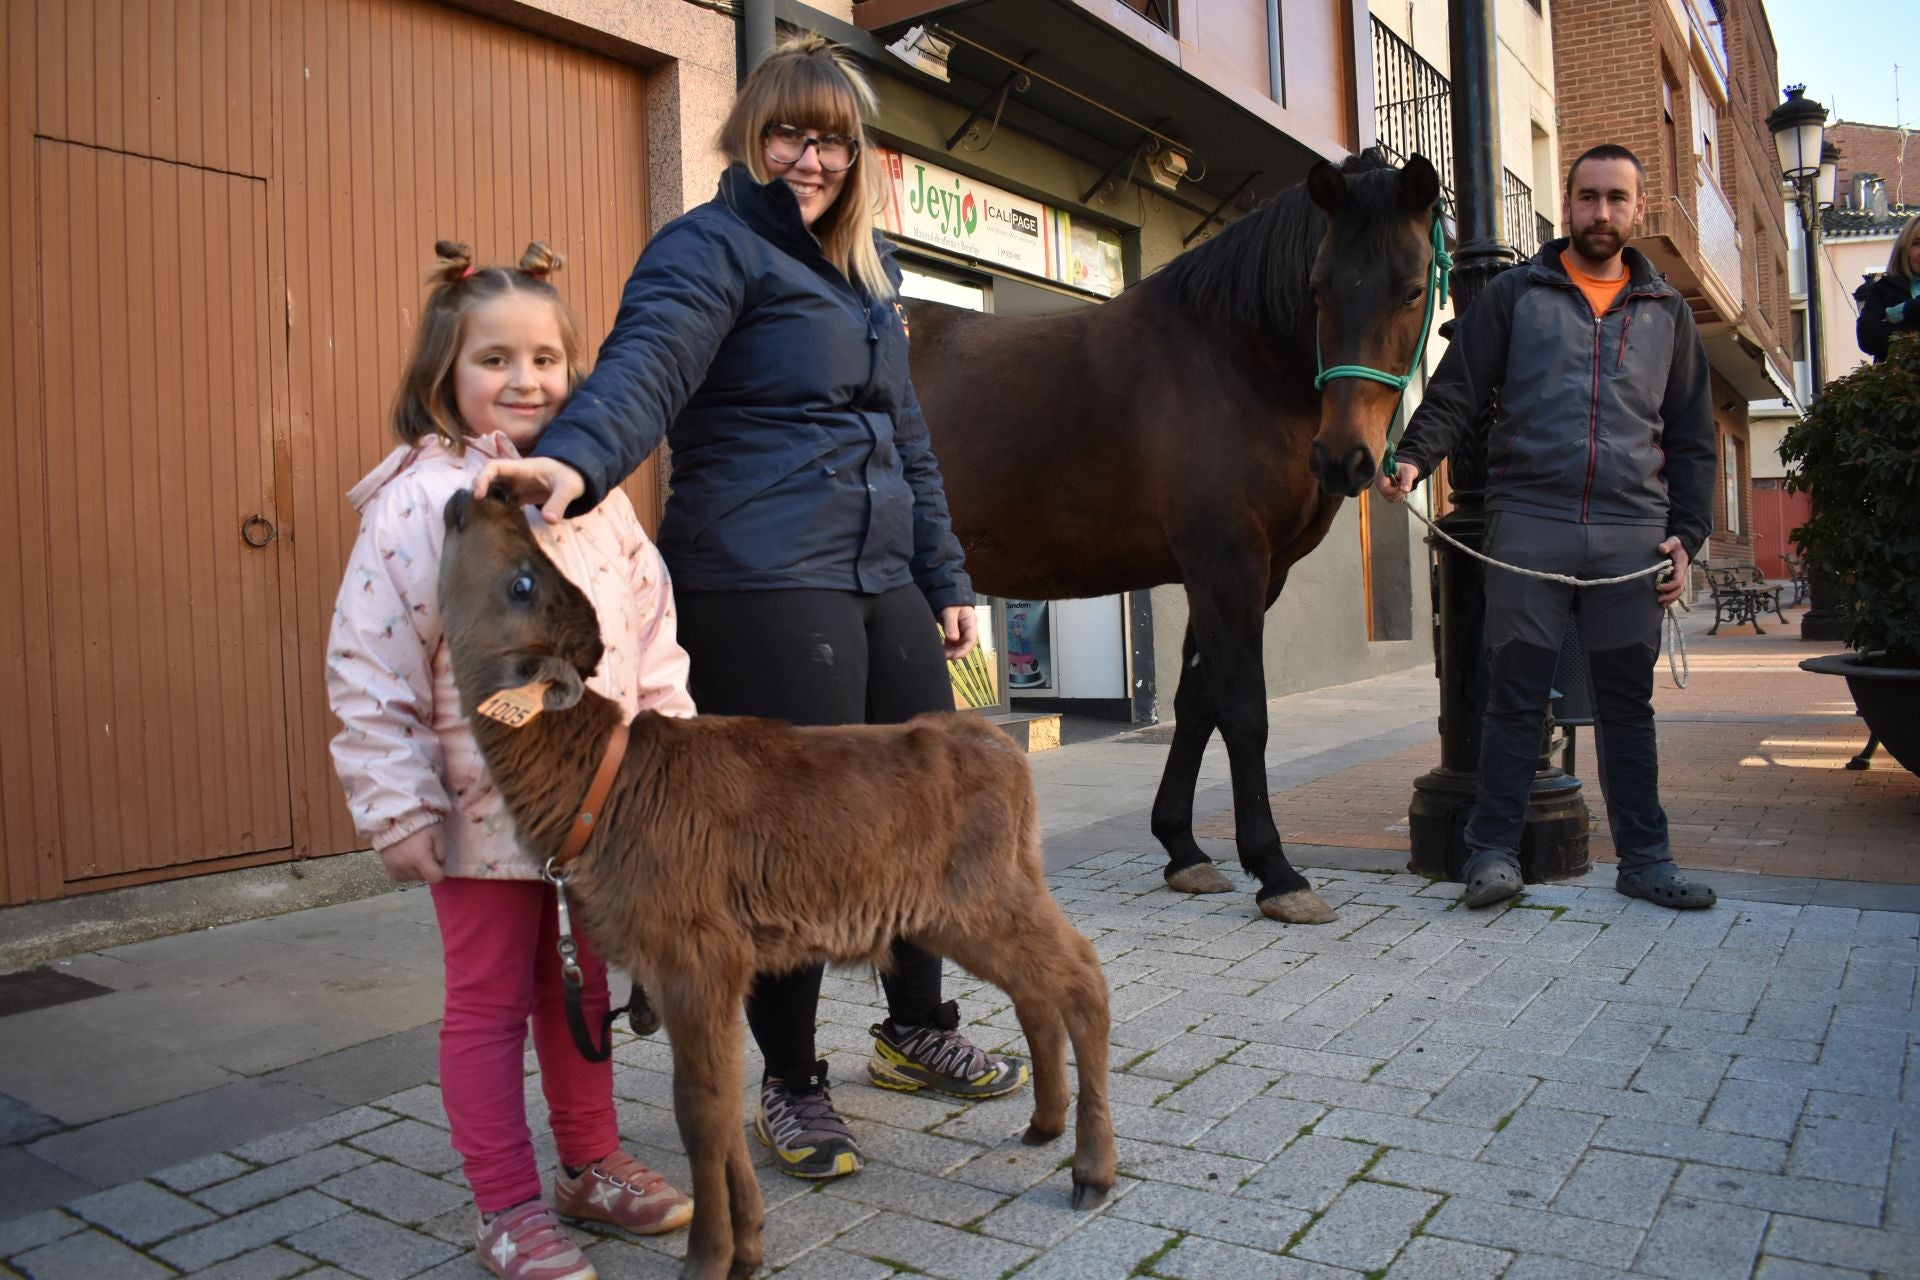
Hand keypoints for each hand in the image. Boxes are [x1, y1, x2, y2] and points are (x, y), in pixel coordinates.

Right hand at [380, 824, 445, 884]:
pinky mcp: (385, 865)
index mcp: (420, 858)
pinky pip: (398, 877)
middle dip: (427, 869)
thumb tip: (440, 864)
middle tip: (426, 853)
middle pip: (423, 878)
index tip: (438, 862)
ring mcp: (394, 866)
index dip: (440, 872)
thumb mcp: (438, 834)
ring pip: (411, 878)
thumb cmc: (420, 823)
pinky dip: (404, 872)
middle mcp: (406, 866)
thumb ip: (442, 852)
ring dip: (415, 871)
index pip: (435, 878)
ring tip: (414, 855)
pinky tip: (406, 861)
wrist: (396, 815)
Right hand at [470, 457, 586, 524]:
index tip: (478, 495)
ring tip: (482, 519)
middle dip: (479, 491)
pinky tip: (496, 523)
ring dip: (487, 502)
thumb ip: (559, 502)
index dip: (483, 478)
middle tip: (474, 511)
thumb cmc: (572, 477)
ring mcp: (516, 486)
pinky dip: (497, 509)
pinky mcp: (520, 496)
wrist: (577, 477)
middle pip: (489, 479)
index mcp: (522, 468)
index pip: (495, 467)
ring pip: (494, 490)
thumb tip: (549, 520)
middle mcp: (515, 475)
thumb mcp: (568, 489)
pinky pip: (503, 501)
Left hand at [939, 605, 977, 660]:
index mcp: (971, 622)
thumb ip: (951, 625)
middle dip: (956, 652)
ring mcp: (961, 630)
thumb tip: (953, 639)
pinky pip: (953, 642)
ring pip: (959, 644)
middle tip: (946, 657)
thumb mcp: (950, 611)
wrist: (946, 594)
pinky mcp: (954, 631)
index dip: (964, 650)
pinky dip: (948, 647)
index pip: (971, 639)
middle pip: (965, 644)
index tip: (955, 657)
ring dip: (951, 651)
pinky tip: (941, 650)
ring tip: (942, 655)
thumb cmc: (950, 600)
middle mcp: (968, 628)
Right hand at [1375, 461, 1420, 502]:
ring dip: (1399, 495)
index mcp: (1382, 474)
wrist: (1404, 471)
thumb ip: (1407, 480)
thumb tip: (1405, 490)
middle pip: (1386, 493)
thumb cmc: (1405, 469)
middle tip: (1405, 487)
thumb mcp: (1408, 471)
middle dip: (1398, 493)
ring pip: (1389, 498)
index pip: (1383, 487)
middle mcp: (1379, 482)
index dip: (1394, 490)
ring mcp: (1381, 488)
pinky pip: (1391, 499)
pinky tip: (1400, 490)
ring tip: (1403, 487)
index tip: (1402, 488)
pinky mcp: (1384, 493)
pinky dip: (1398, 497)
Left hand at [1656, 536, 1688, 607]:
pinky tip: (1662, 603)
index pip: (1678, 580)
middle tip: (1658, 600)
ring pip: (1678, 592)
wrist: (1681, 546)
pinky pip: (1674, 591)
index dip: (1669, 586)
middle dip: (1670, 596)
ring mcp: (1679, 577)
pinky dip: (1670, 597)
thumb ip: (1668, 544)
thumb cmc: (1676, 544)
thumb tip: (1661, 549)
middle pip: (1679, 589)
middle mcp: (1681, 574)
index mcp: (1681, 567)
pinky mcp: (1674, 579)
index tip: (1657, 587)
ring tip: (1660, 604)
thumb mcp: (1673, 542)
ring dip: (1670, 599)